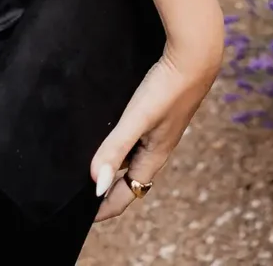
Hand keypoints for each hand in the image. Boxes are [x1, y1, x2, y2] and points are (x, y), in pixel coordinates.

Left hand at [89, 36, 222, 223]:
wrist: (196, 56)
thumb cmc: (169, 88)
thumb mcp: (138, 119)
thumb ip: (115, 149)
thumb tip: (96, 185)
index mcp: (154, 157)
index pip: (126, 195)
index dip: (104, 208)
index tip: (80, 216)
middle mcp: (156, 149)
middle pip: (129, 181)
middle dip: (106, 191)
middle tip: (77, 194)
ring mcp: (158, 132)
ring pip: (131, 160)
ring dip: (112, 168)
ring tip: (86, 168)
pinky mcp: (157, 115)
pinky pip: (134, 140)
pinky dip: (118, 147)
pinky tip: (106, 134)